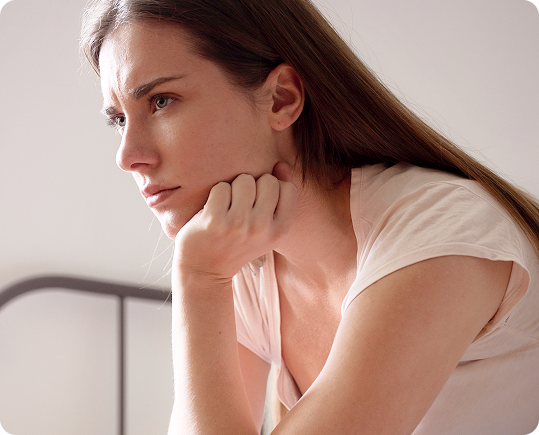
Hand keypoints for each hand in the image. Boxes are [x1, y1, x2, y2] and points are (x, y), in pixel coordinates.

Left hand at [173, 162, 297, 281]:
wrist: (205, 271)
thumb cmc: (237, 242)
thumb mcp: (266, 226)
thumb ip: (279, 194)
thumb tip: (281, 165)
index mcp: (280, 231)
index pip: (288, 188)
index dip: (273, 189)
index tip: (260, 202)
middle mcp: (262, 228)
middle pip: (267, 180)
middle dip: (254, 186)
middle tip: (241, 204)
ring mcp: (238, 225)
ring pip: (244, 180)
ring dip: (234, 188)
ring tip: (227, 206)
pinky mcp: (215, 221)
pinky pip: (221, 187)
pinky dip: (215, 195)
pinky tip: (212, 211)